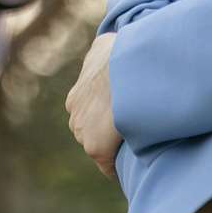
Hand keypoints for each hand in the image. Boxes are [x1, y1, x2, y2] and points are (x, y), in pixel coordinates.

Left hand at [66, 33, 119, 177]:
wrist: (127, 67)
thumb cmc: (122, 53)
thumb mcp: (105, 45)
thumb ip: (100, 52)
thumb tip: (106, 50)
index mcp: (76, 96)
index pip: (91, 114)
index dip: (109, 116)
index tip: (124, 116)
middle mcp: (74, 114)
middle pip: (93, 132)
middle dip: (109, 132)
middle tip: (132, 130)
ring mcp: (82, 131)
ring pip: (100, 146)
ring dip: (114, 146)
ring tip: (136, 145)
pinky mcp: (96, 147)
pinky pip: (108, 165)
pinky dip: (117, 165)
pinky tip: (130, 167)